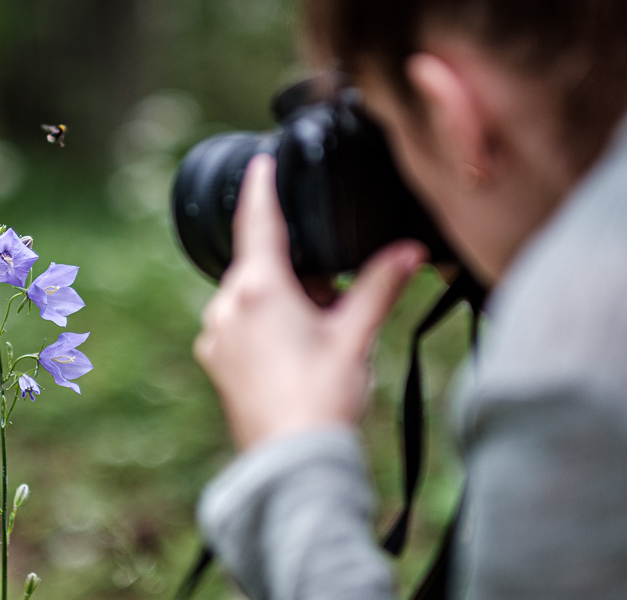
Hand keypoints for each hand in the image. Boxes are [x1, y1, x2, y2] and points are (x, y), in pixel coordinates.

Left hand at [193, 155, 425, 449]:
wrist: (292, 463)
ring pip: (251, 297)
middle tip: (333, 303)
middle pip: (262, 265)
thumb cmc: (322, 398)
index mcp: (258, 288)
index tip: (261, 162)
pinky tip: (295, 355)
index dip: (261, 187)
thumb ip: (379, 286)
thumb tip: (410, 250)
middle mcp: (225, 305)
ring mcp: (215, 337)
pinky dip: (265, 326)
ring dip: (282, 300)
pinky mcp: (215, 363)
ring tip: (317, 337)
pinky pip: (239, 326)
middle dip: (297, 272)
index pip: (257, 220)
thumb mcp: (356, 336)